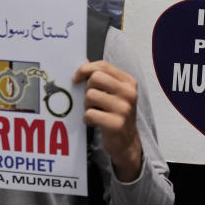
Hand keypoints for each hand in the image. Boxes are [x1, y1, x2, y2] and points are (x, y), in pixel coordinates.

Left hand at [74, 60, 142, 181]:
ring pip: (90, 96)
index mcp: (129, 82)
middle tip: (91, 101)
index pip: (103, 66)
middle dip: (87, 89)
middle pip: (95, 78)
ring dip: (87, 106)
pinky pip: (90, 114)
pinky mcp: (116, 124)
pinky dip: (87, 119)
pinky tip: (94, 122)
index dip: (85, 69)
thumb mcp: (114, 93)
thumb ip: (102, 77)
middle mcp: (129, 93)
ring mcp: (124, 109)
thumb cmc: (116, 114)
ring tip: (94, 112)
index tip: (76, 78)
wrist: (127, 142)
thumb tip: (84, 62)